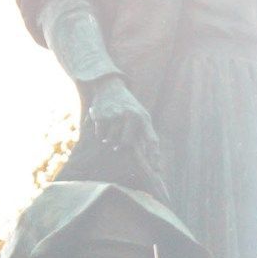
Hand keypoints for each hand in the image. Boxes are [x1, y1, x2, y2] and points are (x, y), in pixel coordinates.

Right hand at [82, 74, 166, 195]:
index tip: (157, 171)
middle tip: (117, 145)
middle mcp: (131, 116)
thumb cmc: (128, 107)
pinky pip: (99, 134)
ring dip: (108, 138)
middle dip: (120, 146)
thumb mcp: (140, 115)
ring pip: (110, 140)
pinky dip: (99, 131)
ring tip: (110, 126)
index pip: (152, 140)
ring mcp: (115, 115)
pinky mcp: (101, 114)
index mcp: (144, 118)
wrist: (111, 86)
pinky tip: (102, 121)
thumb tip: (148, 161)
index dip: (155, 156)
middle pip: (125, 144)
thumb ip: (142, 135)